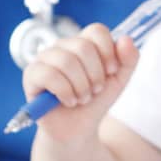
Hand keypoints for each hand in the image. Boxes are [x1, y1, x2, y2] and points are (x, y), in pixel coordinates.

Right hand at [22, 23, 139, 141]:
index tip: (111, 71)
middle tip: (95, 90)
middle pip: (83, 47)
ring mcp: (44, 59)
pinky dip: (65, 92)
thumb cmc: (95, 102)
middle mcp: (62, 46)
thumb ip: (128, 59)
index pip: (96, 30)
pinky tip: (69, 101)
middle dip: (95, 75)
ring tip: (82, 98)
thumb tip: (126, 39)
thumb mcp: (118, 81)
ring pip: (66, 61)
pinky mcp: (31, 75)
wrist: (78, 130)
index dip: (108, 52)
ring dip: (81, 87)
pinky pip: (49, 75)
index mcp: (82, 43)